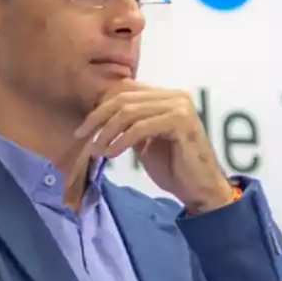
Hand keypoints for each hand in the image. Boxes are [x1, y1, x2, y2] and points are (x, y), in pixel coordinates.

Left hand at [73, 82, 236, 213]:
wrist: (200, 190)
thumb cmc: (174, 168)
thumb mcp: (144, 142)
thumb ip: (129, 125)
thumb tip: (100, 116)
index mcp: (167, 96)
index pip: (125, 90)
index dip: (100, 106)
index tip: (84, 128)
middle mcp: (175, 95)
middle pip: (124, 98)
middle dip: (98, 117)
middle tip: (81, 136)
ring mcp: (180, 106)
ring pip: (129, 111)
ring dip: (107, 131)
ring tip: (95, 150)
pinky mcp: (181, 121)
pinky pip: (141, 127)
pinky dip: (121, 140)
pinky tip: (111, 154)